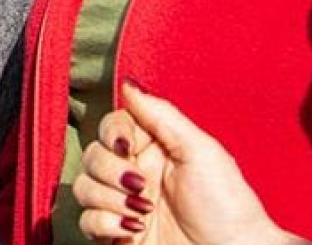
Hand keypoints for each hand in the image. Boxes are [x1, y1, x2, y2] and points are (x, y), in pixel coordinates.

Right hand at [74, 82, 309, 244]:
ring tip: (142, 212)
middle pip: (92, 156)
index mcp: (154, 148)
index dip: (112, 135)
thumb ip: (162, 114)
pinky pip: (86, 221)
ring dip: (109, 199)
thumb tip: (129, 81)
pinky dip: (104, 224)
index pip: (111, 127)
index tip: (126, 147)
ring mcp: (123, 204)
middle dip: (112, 172)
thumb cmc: (228, 205)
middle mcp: (134, 173)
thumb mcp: (200, 151)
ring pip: (83, 187)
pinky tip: (131, 229)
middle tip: (143, 187)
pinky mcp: (116, 233)